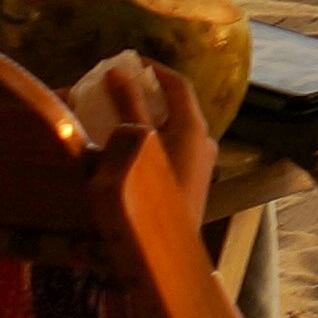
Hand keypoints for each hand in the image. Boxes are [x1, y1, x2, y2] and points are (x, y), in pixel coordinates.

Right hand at [66, 49, 214, 219]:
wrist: (163, 254)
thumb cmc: (147, 194)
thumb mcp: (132, 144)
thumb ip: (128, 106)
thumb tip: (118, 71)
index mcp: (194, 127)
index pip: (178, 85)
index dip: (154, 70)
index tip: (130, 62)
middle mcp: (204, 142)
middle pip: (175, 108)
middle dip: (145, 96)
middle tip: (116, 91)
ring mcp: (200, 165)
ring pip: (172, 131)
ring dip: (145, 121)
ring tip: (114, 120)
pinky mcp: (191, 184)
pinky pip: (170, 152)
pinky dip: (149, 143)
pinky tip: (124, 152)